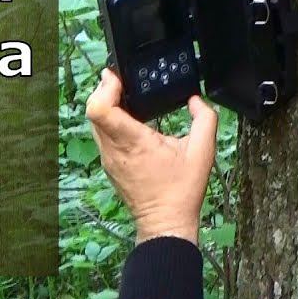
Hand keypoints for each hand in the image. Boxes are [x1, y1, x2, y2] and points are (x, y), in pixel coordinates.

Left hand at [85, 70, 218, 244]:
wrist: (166, 222)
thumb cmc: (182, 191)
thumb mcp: (203, 151)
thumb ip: (204, 118)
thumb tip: (194, 99)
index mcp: (133, 142)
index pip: (100, 108)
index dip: (105, 87)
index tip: (117, 77)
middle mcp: (114, 149)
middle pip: (93, 110)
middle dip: (105, 90)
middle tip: (121, 80)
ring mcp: (109, 158)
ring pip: (95, 122)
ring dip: (106, 105)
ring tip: (124, 96)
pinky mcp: (110, 165)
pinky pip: (101, 135)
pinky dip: (109, 121)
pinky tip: (128, 120)